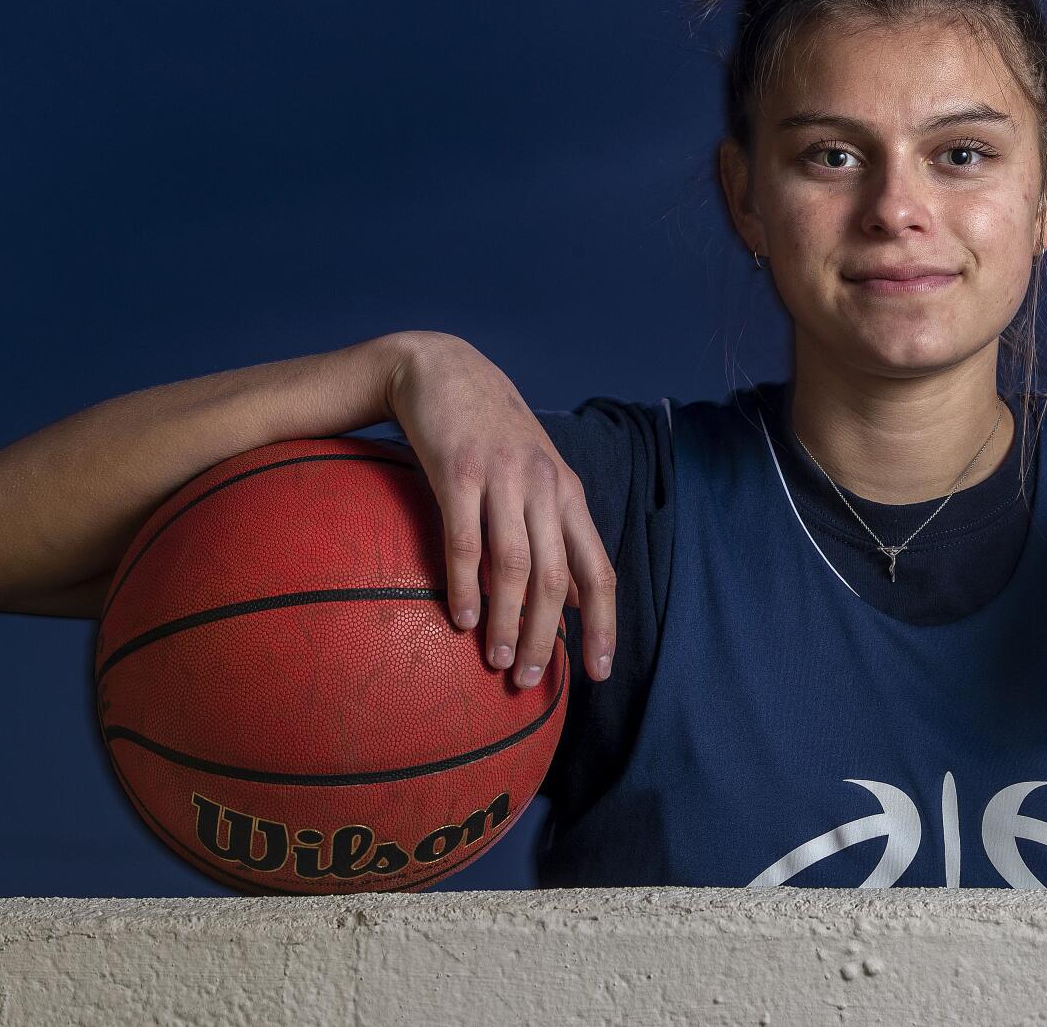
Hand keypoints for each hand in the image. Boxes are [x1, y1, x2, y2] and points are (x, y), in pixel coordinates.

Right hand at [382, 332, 616, 691]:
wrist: (442, 368)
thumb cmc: (491, 434)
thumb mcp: (536, 478)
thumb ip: (555, 535)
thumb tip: (573, 603)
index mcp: (568, 494)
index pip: (599, 570)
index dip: (604, 624)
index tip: (600, 672)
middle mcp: (544, 487)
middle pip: (558, 577)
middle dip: (548, 636)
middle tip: (531, 678)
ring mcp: (503, 477)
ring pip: (515, 565)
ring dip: (508, 620)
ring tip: (498, 661)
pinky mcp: (459, 470)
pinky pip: (465, 539)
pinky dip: (465, 584)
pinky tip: (462, 619)